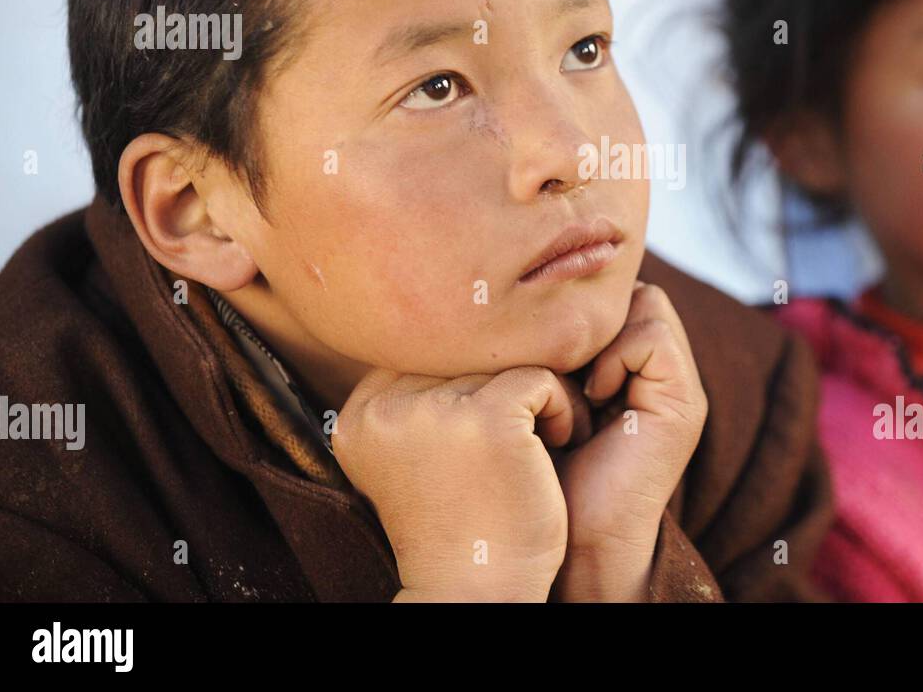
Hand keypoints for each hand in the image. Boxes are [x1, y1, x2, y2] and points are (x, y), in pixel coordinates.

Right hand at [333, 365, 575, 601]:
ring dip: (536, 398)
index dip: (469, 387)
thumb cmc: (460, 524)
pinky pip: (541, 378)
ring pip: (504, 362)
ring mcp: (437, 411)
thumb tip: (460, 330)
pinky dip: (563, 406)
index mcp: (360, 417)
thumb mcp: (414, 458)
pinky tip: (562, 444)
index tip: (489, 434)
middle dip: (504, 389)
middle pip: (465, 357)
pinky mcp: (489, 419)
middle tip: (527, 436)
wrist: (479, 592)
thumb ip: (418, 401)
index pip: (425, 359)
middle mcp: (388, 409)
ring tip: (544, 443)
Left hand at [549, 281, 708, 600]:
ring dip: (602, 336)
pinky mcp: (684, 402)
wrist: (568, 537)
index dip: (579, 308)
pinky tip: (592, 397)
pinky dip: (617, 357)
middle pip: (634, 291)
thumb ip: (555, 345)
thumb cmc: (539, 467)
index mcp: (633, 366)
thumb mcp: (542, 390)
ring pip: (648, 303)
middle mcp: (663, 371)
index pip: (616, 293)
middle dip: (593, 316)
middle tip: (561, 358)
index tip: (544, 350)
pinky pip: (653, 336)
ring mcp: (679, 385)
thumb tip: (531, 288)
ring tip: (578, 383)